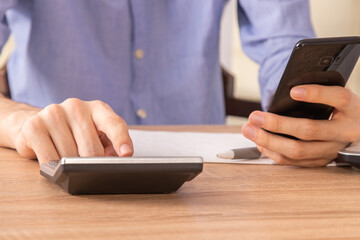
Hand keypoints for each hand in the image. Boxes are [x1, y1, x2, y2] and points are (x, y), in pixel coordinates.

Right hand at [12, 98, 132, 164]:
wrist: (36, 124)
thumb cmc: (74, 133)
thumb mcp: (97, 136)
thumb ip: (111, 146)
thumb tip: (119, 162)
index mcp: (98, 108)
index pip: (114, 123)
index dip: (121, 140)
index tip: (127, 155)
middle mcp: (77, 106)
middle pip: (92, 148)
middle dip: (92, 165)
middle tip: (88, 168)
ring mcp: (54, 113)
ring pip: (70, 156)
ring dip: (71, 167)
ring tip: (67, 161)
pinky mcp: (34, 126)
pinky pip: (50, 159)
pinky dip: (54, 169)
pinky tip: (54, 164)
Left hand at [242, 85, 359, 166]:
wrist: (357, 129)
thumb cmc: (340, 108)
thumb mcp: (336, 95)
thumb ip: (319, 91)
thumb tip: (288, 90)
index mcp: (351, 108)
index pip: (337, 98)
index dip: (315, 94)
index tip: (293, 91)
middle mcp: (344, 131)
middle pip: (309, 130)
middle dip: (277, 124)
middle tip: (255, 116)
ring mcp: (331, 149)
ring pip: (297, 150)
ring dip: (268, 140)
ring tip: (249, 130)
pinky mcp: (320, 161)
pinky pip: (293, 161)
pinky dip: (272, 151)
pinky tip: (259, 141)